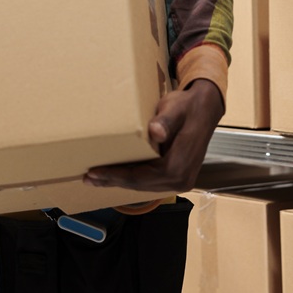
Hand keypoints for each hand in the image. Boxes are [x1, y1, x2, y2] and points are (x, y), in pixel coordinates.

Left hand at [84, 79, 223, 192]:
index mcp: (179, 167)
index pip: (141, 177)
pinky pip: (150, 182)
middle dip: (113, 181)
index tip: (94, 172)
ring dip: (120, 181)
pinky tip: (117, 173)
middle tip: (87, 177)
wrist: (205, 108)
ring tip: (97, 177)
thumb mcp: (175, 109)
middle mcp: (180, 180)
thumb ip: (166, 121)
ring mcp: (180, 180)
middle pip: (140, 185)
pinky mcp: (177, 177)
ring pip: (144, 186)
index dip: (116, 176)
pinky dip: (132, 178)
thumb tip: (157, 133)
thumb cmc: (187, 106)